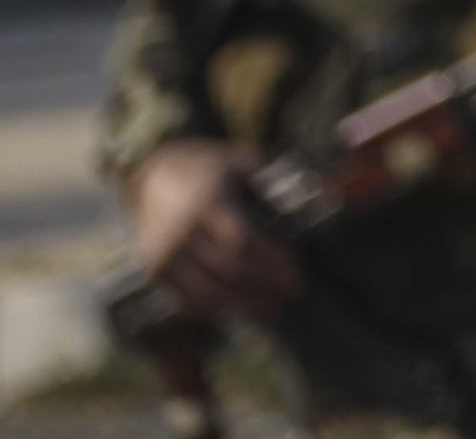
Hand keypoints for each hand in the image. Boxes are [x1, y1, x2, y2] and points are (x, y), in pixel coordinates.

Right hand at [128, 138, 300, 324]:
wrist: (158, 174)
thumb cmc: (215, 169)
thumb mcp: (244, 164)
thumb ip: (276, 183)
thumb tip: (321, 200)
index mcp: (208, 202)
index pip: (243, 241)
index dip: (272, 261)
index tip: (298, 272)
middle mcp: (182, 232)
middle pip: (229, 271)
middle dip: (265, 286)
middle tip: (293, 293)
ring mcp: (164, 255)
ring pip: (207, 293)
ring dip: (244, 306)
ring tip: (273, 309)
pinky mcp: (154, 271)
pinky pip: (185, 301)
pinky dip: (213, 311)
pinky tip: (237, 310)